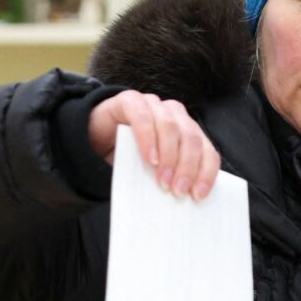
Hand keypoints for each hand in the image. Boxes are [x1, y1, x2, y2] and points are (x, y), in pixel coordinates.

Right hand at [88, 90, 220, 200]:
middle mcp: (175, 114)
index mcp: (187, 131)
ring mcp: (154, 104)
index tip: (198, 195)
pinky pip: (143, 118)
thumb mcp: (153, 171)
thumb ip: (168, 177)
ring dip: (169, 157)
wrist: (93, 139)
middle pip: (192, 138)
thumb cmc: (128, 157)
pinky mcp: (131, 101)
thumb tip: (182, 200)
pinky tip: (149, 159)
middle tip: (178, 191)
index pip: (207, 150)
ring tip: (163, 181)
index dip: (206, 173)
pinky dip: (148, 140)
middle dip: (188, 167)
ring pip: (171, 127)